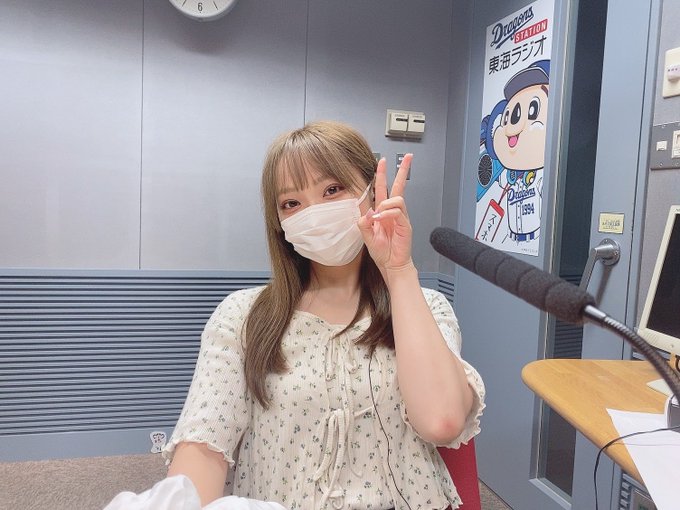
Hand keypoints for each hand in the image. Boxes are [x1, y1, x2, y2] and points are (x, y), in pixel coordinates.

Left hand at [358, 153, 413, 278]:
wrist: (391, 265)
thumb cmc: (382, 252)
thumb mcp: (366, 237)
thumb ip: (364, 223)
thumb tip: (368, 212)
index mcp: (382, 212)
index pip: (381, 189)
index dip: (381, 175)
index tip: (382, 162)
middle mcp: (392, 212)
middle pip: (398, 186)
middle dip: (402, 171)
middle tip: (407, 157)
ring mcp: (400, 217)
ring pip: (397, 198)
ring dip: (386, 203)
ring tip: (379, 215)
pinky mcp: (405, 225)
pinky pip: (398, 212)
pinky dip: (388, 213)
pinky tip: (382, 219)